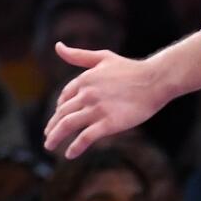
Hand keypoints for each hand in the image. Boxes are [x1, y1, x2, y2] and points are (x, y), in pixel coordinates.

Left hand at [43, 44, 167, 158]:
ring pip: (68, 125)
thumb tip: (57, 46)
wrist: (153, 81)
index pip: (64, 98)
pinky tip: (69, 154)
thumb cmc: (129, 69)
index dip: (58, 110)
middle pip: (62, 113)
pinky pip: (85, 138)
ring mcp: (97, 109)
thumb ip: (78, 55)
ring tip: (49, 146)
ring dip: (55, 137)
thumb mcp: (102, 57)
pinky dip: (75, 147)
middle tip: (48, 138)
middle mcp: (87, 93)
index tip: (56, 119)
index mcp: (85, 79)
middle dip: (52, 127)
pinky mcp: (108, 123)